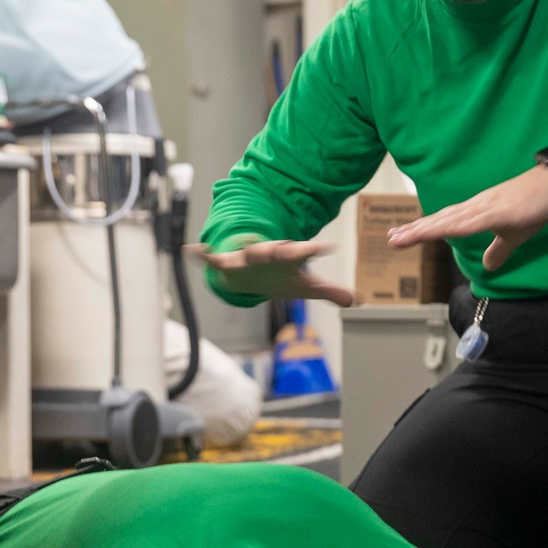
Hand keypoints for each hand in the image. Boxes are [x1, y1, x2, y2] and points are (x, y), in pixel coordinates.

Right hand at [187, 238, 353, 305]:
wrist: (251, 270)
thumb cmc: (281, 277)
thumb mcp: (306, 285)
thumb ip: (329, 291)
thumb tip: (357, 301)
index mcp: (288, 258)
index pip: (304, 254)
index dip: (315, 250)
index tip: (329, 246)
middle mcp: (268, 254)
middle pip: (275, 250)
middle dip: (280, 249)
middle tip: (287, 246)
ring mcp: (247, 257)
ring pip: (247, 253)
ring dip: (243, 253)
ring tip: (239, 248)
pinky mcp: (228, 263)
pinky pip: (214, 259)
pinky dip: (202, 255)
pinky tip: (190, 251)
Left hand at [387, 166, 547, 271]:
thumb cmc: (534, 207)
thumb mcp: (514, 235)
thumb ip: (499, 250)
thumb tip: (487, 267)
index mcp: (476, 212)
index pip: (443, 222)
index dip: (421, 229)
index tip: (398, 236)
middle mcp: (476, 207)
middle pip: (441, 220)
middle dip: (415, 230)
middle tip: (390, 238)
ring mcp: (487, 207)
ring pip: (452, 220)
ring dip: (428, 228)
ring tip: (406, 236)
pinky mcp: (502, 211)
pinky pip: (477, 221)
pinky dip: (460, 226)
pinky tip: (445, 231)